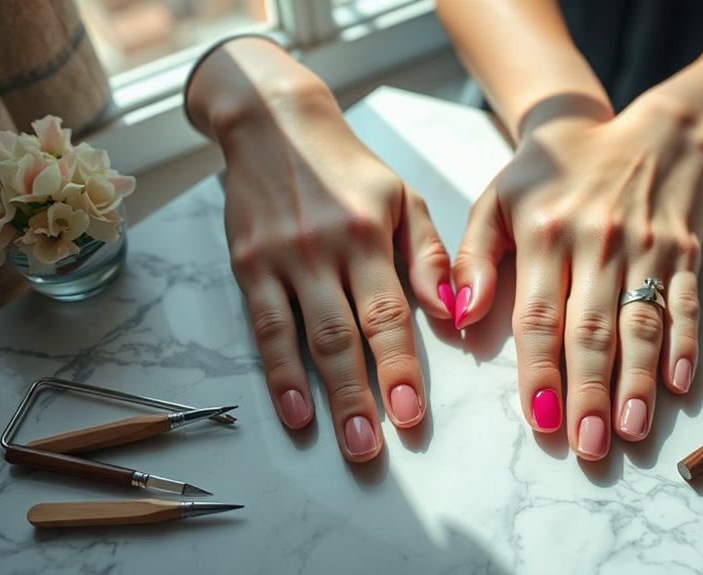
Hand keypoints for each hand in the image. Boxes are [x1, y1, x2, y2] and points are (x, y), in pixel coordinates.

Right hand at [187, 38, 452, 461]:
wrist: (274, 124)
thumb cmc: (349, 168)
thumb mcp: (402, 197)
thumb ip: (428, 255)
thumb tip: (454, 312)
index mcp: (371, 233)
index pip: (389, 312)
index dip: (400, 367)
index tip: (411, 415)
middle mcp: (326, 248)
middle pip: (346, 335)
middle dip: (362, 396)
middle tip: (373, 449)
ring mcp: (283, 259)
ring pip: (306, 338)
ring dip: (323, 397)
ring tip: (343, 442)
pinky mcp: (248, 265)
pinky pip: (264, 327)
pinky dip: (277, 373)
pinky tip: (292, 410)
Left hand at [452, 93, 702, 459]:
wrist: (647, 131)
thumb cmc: (558, 170)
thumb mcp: (500, 197)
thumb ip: (474, 257)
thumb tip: (459, 315)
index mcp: (546, 231)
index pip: (540, 315)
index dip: (541, 370)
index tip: (540, 418)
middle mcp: (599, 242)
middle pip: (593, 331)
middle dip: (589, 393)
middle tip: (587, 446)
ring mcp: (648, 247)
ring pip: (641, 325)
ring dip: (637, 383)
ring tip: (631, 432)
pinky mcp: (686, 252)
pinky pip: (686, 304)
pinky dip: (685, 345)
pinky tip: (679, 385)